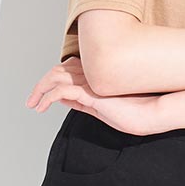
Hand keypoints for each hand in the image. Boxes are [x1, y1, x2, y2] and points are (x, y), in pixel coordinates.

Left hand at [25, 56, 159, 134]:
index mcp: (96, 77)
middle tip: (32, 100)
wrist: (152, 114)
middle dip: (42, 85)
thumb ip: (83, 102)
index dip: (53, 80)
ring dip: (40, 90)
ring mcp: (92, 82)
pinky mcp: (92, 92)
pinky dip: (48, 98)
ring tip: (33, 104)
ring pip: (57, 77)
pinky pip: (62, 91)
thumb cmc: (134, 113)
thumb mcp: (102, 109)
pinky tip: (43, 106)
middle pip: (59, 71)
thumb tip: (65, 100)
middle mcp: (93, 75)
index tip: (42, 97)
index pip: (68, 71)